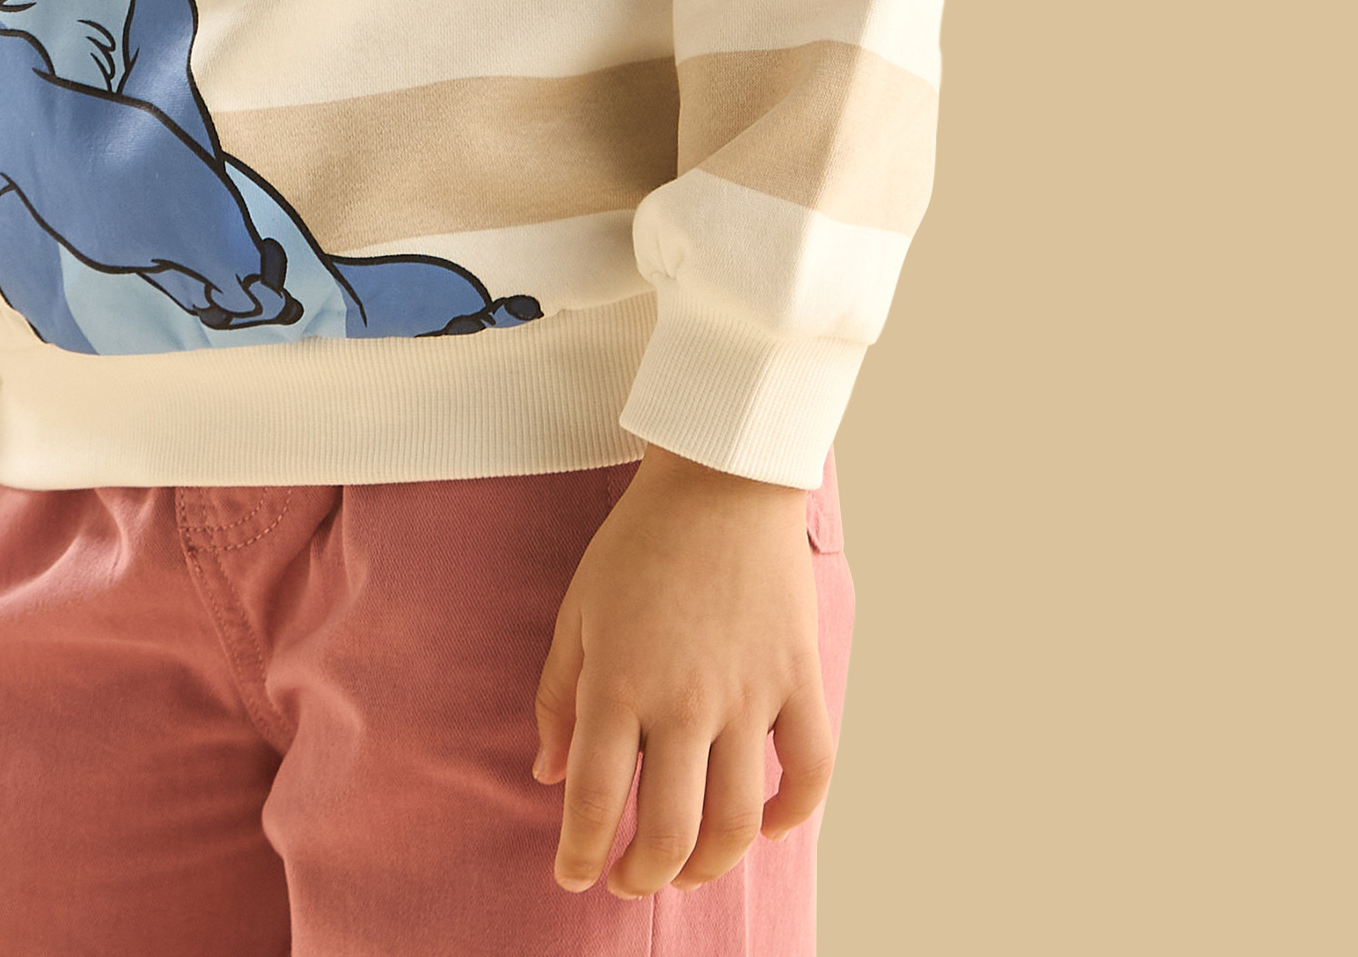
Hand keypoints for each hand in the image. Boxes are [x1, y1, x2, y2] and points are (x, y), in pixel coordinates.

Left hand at [531, 445, 833, 896]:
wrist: (719, 478)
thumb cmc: (639, 542)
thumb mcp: (577, 610)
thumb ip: (558, 696)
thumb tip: (547, 775)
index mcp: (619, 682)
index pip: (594, 802)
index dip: (579, 854)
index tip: (573, 875)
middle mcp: (685, 700)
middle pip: (670, 832)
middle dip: (644, 875)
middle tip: (630, 879)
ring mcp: (749, 694)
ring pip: (738, 822)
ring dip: (710, 864)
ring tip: (688, 867)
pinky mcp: (798, 679)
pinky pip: (810, 771)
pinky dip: (791, 814)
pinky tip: (765, 826)